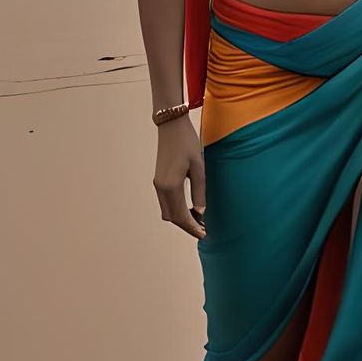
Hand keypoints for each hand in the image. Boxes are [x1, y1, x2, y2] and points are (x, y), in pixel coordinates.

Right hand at [154, 116, 207, 237]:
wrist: (171, 125)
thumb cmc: (187, 143)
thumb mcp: (199, 167)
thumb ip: (199, 191)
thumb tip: (200, 211)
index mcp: (171, 186)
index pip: (181, 216)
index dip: (192, 227)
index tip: (204, 234)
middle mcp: (161, 187)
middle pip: (171, 217)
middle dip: (186, 226)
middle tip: (203, 230)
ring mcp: (158, 184)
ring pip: (167, 211)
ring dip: (181, 218)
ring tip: (198, 221)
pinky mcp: (159, 180)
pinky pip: (166, 202)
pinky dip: (176, 209)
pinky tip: (189, 208)